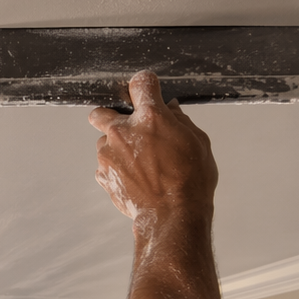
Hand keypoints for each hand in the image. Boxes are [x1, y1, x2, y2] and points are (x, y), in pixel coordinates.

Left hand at [88, 70, 217, 224]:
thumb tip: (170, 109)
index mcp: (151, 118)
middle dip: (112, 116)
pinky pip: (106, 163)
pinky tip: (136, 177)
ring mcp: (109, 153)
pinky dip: (117, 167)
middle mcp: (123, 132)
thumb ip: (179, 121)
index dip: (145, 84)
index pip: (141, 84)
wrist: (172, 215)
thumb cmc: (190, 180)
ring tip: (141, 163)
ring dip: (118, 147)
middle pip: (101, 112)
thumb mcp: (198, 142)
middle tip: (130, 128)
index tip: (146, 88)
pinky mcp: (102, 173)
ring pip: (104, 141)